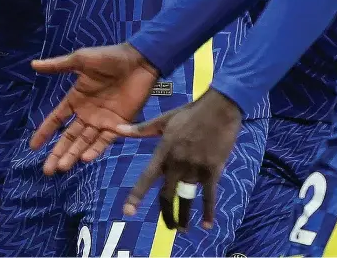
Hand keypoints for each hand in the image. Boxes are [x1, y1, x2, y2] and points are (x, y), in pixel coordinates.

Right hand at [29, 43, 158, 174]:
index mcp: (77, 98)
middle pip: (69, 137)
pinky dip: (96, 149)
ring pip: (85, 142)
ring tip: (62, 168)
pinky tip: (85, 159)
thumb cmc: (109, 58)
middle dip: (58, 153)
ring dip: (73, 154)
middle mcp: (87, 113)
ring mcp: (103, 120)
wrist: (138, 60)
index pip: (57, 119)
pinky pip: (105, 140)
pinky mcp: (119, 124)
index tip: (33, 147)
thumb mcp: (81, 59)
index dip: (45, 132)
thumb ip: (58, 65)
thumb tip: (33, 65)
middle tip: (47, 171)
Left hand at [116, 88, 241, 230]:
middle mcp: (177, 162)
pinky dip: (208, 212)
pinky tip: (207, 225)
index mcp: (164, 150)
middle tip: (169, 226)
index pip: (147, 177)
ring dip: (184, 217)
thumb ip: (142, 129)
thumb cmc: (191, 112)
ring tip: (182, 228)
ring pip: (186, 199)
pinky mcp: (212, 170)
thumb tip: (117, 129)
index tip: (127, 212)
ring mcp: (195, 167)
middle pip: (167, 195)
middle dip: (167, 214)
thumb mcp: (165, 119)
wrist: (219, 106)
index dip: (136, 196)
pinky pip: (209, 195)